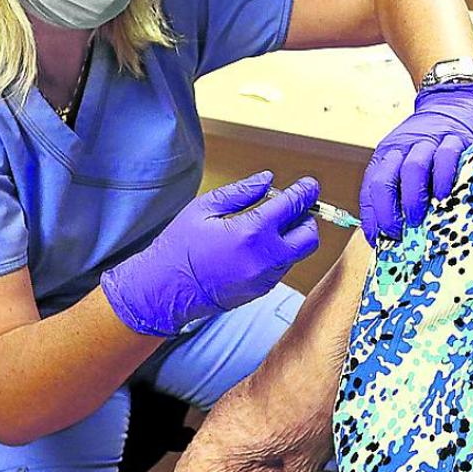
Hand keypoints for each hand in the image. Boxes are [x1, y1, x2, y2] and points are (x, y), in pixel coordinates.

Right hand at [101, 172, 319, 335]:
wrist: (163, 291)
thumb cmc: (178, 249)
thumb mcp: (204, 208)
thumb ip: (242, 191)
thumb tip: (267, 180)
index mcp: (250, 232)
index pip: (293, 206)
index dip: (305, 191)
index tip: (309, 185)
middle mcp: (264, 258)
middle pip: (309, 235)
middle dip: (305, 218)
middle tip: (290, 207)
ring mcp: (264, 278)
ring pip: (297, 253)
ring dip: (291, 236)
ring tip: (265, 226)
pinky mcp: (260, 291)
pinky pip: (281, 267)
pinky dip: (278, 253)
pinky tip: (255, 245)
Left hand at [359, 82, 472, 244]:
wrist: (453, 103)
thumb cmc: (430, 144)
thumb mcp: (406, 161)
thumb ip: (399, 190)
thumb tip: (391, 232)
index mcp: (386, 155)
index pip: (370, 187)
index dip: (371, 216)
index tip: (378, 238)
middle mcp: (402, 148)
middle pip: (385, 177)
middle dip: (387, 209)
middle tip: (396, 232)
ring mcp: (428, 142)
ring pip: (412, 168)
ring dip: (412, 197)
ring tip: (417, 218)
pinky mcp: (455, 139)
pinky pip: (445, 156)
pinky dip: (442, 178)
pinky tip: (442, 195)